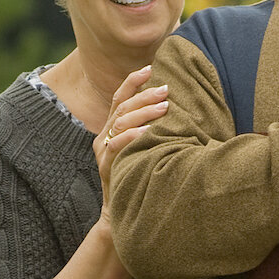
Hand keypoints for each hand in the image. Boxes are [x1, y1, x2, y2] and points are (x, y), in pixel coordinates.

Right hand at [93, 65, 168, 218]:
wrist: (121, 210)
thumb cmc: (138, 173)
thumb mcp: (144, 146)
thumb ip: (151, 127)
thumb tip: (174, 106)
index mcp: (113, 127)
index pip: (120, 97)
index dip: (132, 81)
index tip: (150, 67)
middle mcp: (105, 135)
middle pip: (122, 107)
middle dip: (144, 95)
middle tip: (166, 89)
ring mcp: (104, 151)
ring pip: (120, 122)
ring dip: (143, 112)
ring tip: (164, 107)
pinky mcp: (106, 166)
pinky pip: (116, 146)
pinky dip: (132, 136)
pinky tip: (147, 131)